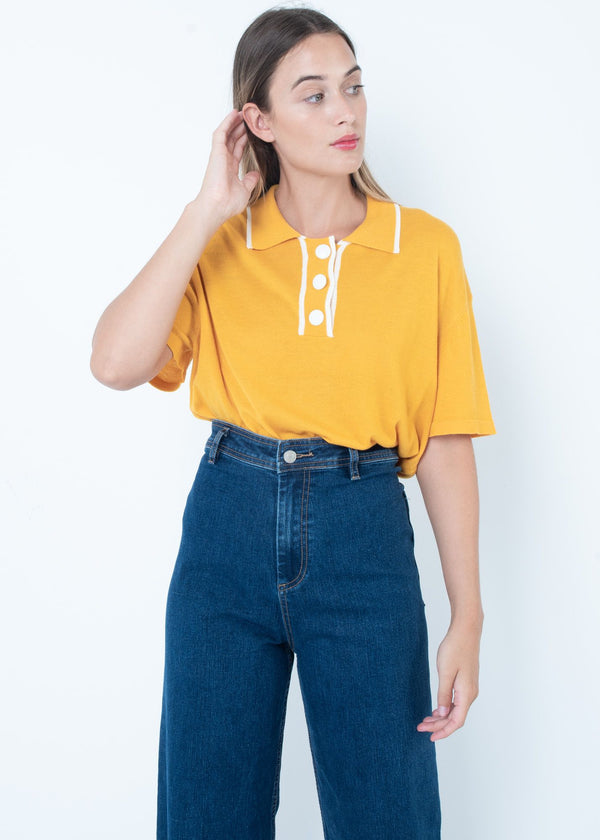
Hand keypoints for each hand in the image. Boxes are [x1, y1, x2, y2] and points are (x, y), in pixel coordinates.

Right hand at [193, 108, 260, 222]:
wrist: (217, 207)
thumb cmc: (227, 203)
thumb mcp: (244, 190)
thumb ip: (249, 180)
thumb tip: (255, 173)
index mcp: (229, 170)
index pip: (237, 151)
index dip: (243, 140)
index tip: (250, 132)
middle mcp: (224, 161)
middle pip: (232, 140)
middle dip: (239, 129)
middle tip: (247, 118)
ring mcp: (219, 156)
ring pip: (226, 134)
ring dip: (233, 123)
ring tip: (241, 113)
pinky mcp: (216, 152)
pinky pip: (221, 133)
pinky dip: (227, 123)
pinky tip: (234, 114)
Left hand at [416, 620, 481, 740]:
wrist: (466, 631)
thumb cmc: (455, 649)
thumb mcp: (445, 672)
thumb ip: (444, 694)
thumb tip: (442, 713)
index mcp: (466, 694)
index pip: (456, 721)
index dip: (443, 731)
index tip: (430, 737)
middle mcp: (470, 694)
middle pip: (455, 718)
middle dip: (438, 725)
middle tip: (420, 727)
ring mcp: (469, 688)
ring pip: (455, 710)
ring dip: (441, 717)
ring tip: (426, 720)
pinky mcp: (466, 682)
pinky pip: (456, 701)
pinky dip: (445, 708)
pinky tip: (436, 709)